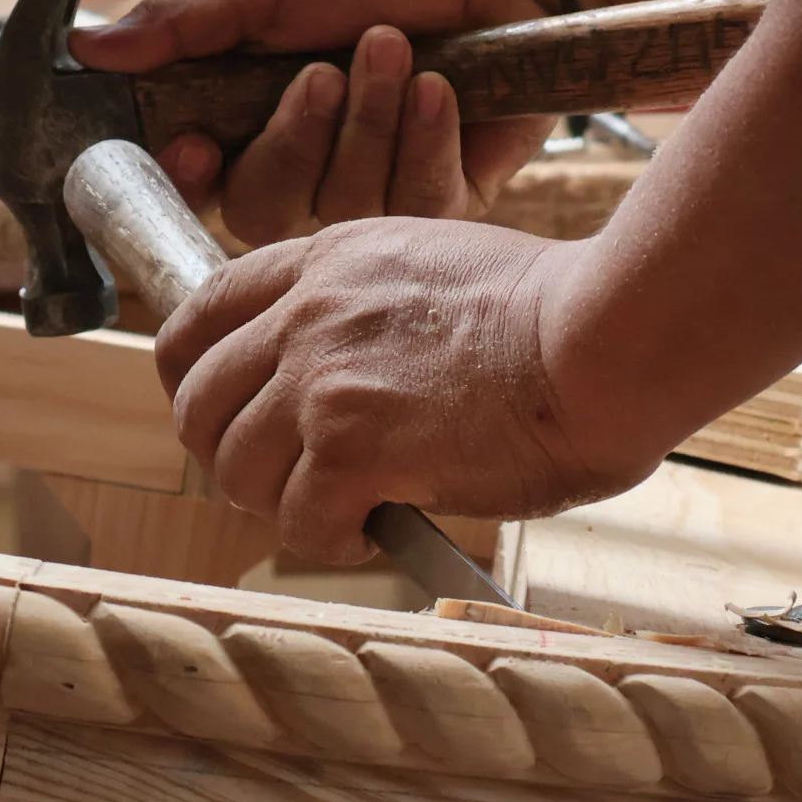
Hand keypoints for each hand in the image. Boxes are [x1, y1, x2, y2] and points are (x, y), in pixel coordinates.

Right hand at [70, 0, 567, 244]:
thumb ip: (183, 22)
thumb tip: (86, 47)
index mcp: (250, 110)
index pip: (195, 180)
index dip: (191, 176)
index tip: (200, 147)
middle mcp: (306, 161)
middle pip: (260, 209)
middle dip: (296, 136)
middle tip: (328, 70)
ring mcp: (374, 189)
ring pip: (340, 208)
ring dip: (370, 119)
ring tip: (403, 52)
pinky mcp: (442, 202)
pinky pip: (412, 208)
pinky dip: (426, 138)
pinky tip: (446, 91)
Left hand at [156, 219, 655, 562]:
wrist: (605, 340)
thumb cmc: (562, 314)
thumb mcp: (438, 267)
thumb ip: (373, 311)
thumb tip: (359, 381)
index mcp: (327, 261)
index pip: (199, 316)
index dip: (195, 378)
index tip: (226, 412)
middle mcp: (307, 315)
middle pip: (197, 402)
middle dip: (230, 453)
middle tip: (285, 481)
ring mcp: (322, 381)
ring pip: (235, 468)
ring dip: (280, 502)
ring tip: (338, 510)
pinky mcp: (352, 449)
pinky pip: (300, 521)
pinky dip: (330, 540)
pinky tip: (374, 529)